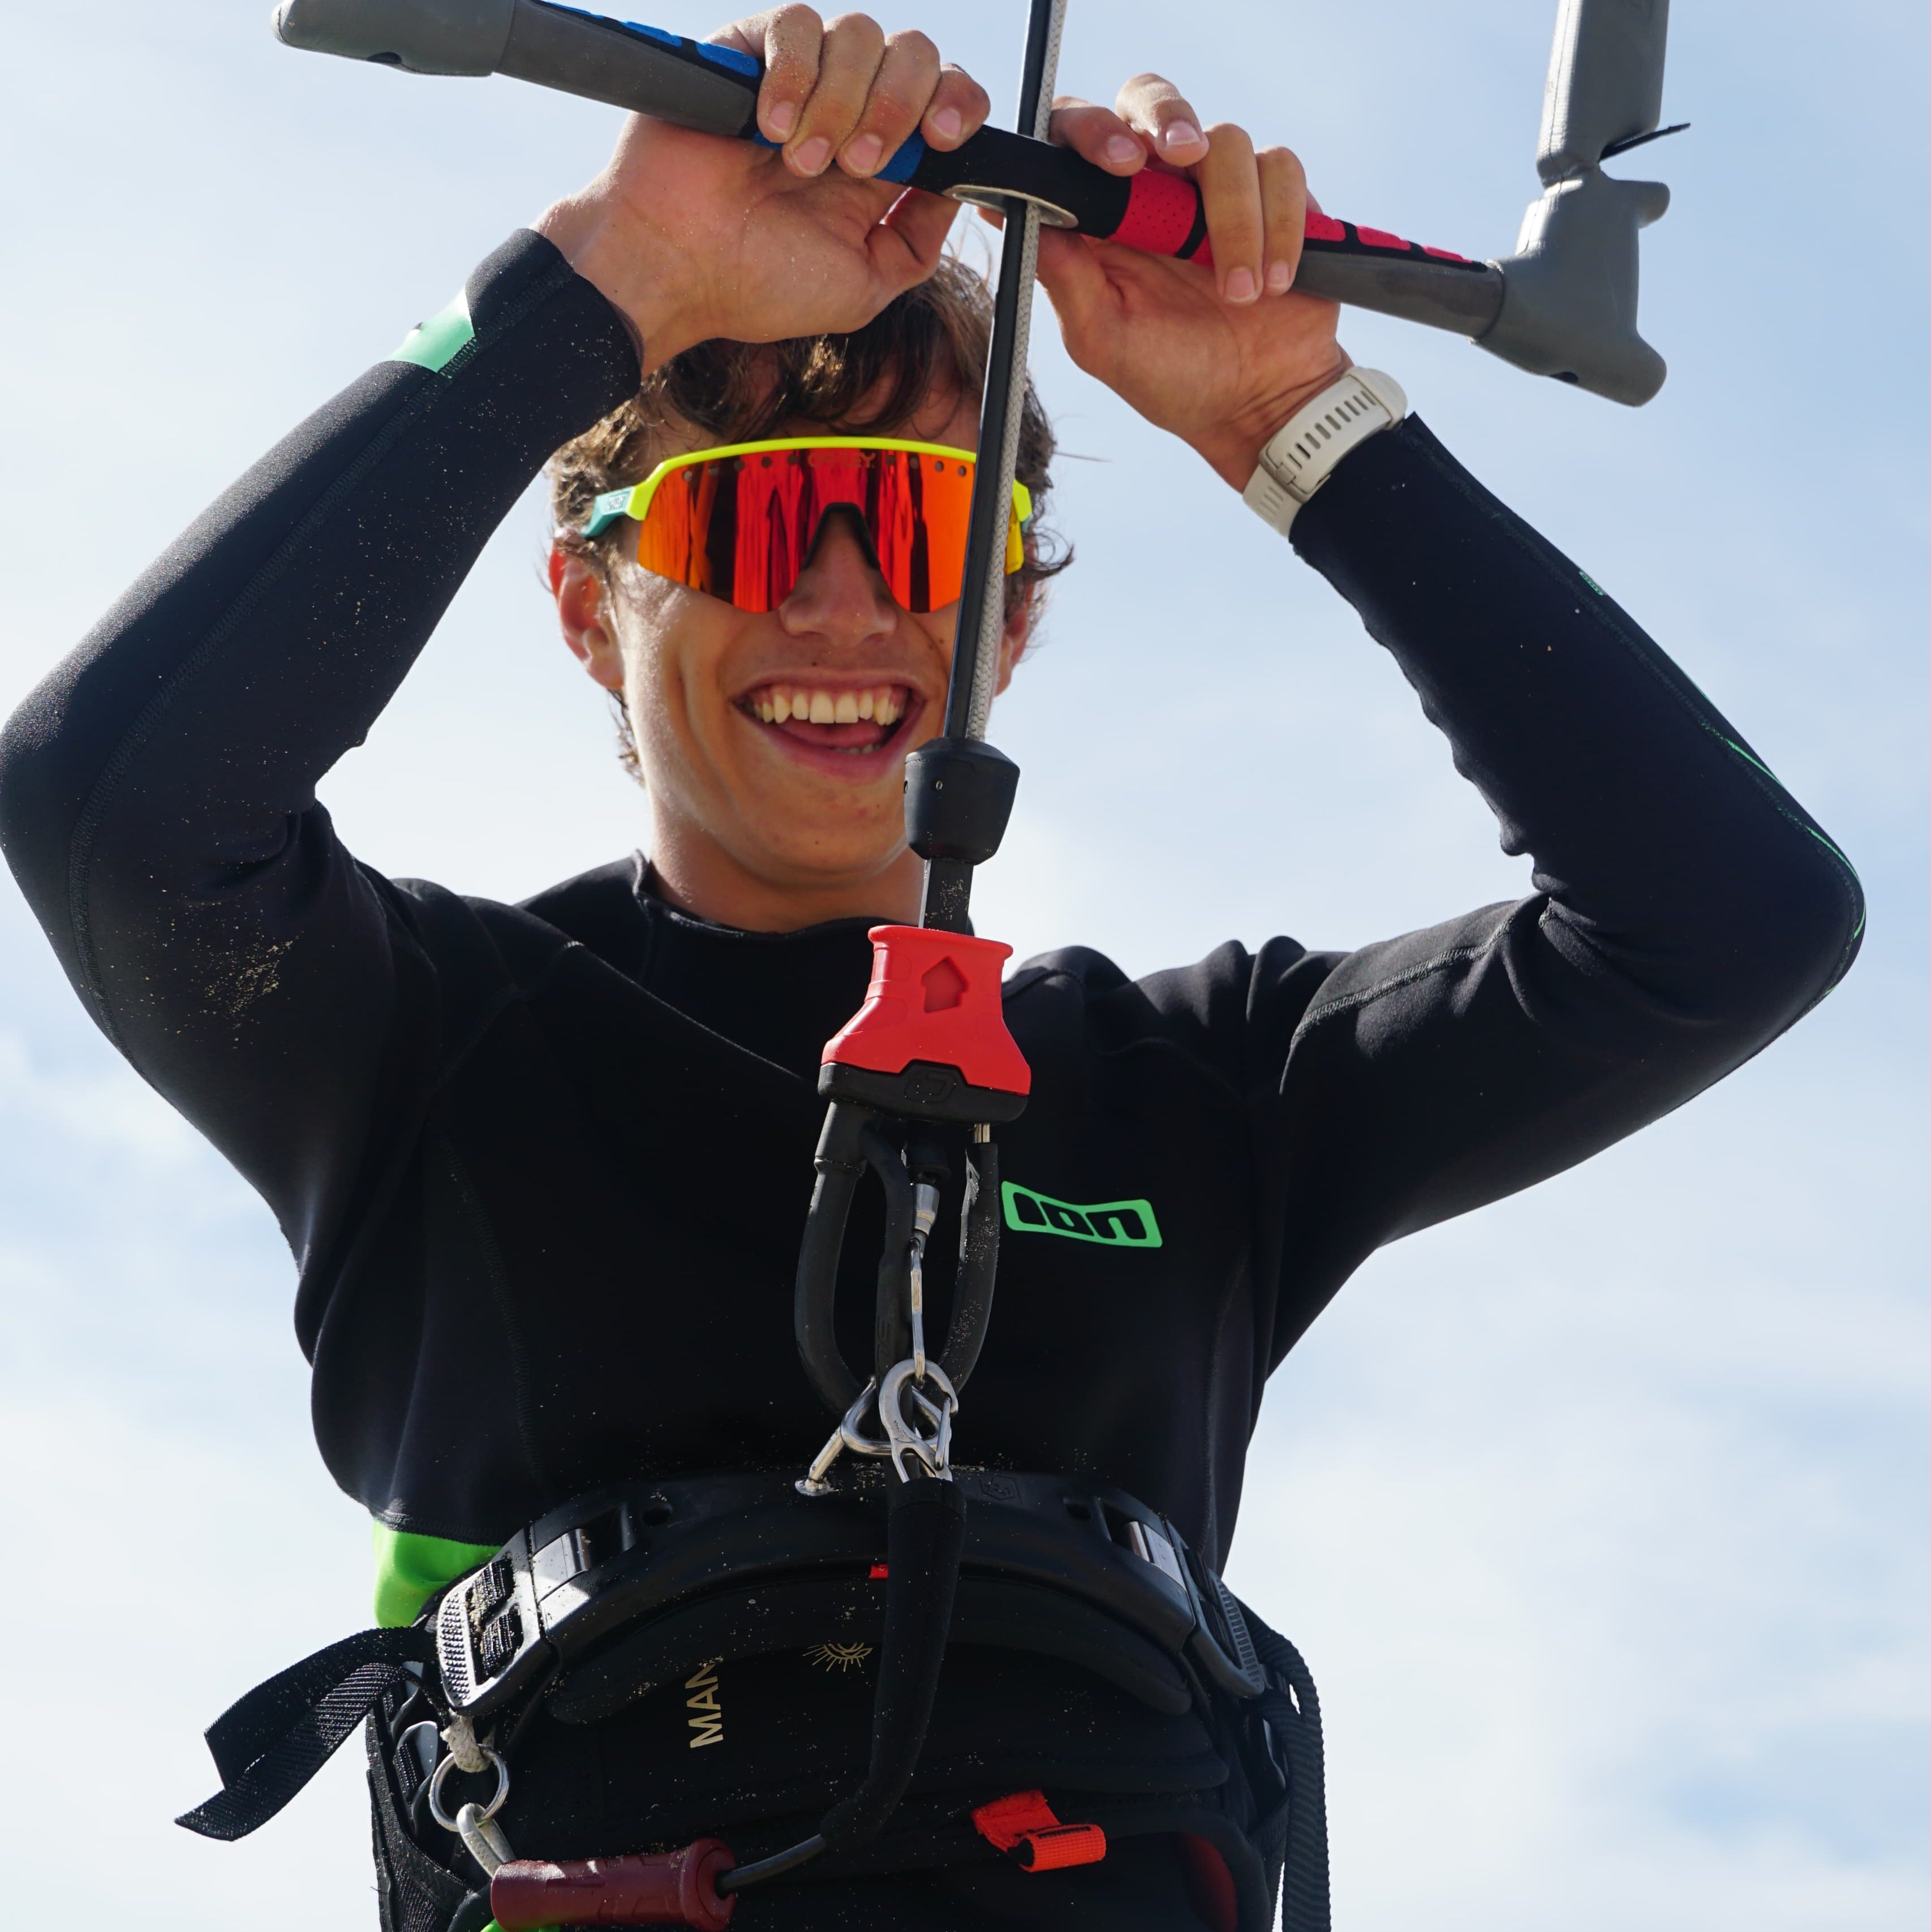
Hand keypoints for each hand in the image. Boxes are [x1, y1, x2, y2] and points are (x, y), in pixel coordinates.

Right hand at [534, 8, 989, 368]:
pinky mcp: (748, 50)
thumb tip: (957, 190)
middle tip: (856, 166)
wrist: (675, 270)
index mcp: (880, 159)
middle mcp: (846, 108)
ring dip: (840, 102)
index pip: (944, 97)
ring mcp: (799, 76)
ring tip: (798, 165)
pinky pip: (797, 25)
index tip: (943, 139)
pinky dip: (793, 77)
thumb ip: (916, 240)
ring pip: (859, 34)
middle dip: (898, 107)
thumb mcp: (864, 286)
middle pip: (913, 53)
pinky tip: (771, 131)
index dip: (957, 103)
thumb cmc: (757, 285)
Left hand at [1030, 76, 1350, 489]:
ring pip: (1225, 139)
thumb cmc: (1174, 378)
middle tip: (1181, 155)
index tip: (1117, 164)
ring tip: (1237, 295)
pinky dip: (1280, 225)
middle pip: (1148, 97)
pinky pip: (1281, 169)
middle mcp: (1156, 189)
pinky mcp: (1277, 194)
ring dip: (1235, 216)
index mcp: (1103, 217)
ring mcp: (1217, 187)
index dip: (1088, 130)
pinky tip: (1273, 282)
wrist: (1259, 406)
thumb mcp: (1104, 341)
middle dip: (1165, 117)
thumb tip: (1019, 216)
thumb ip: (1064, 279)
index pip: (1077, 137)